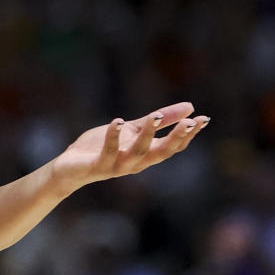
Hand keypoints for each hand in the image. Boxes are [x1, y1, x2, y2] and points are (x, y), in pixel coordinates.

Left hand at [49, 102, 208, 193]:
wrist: (70, 167)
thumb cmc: (101, 148)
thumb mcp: (132, 129)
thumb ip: (159, 120)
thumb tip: (190, 107)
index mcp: (145, 154)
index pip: (173, 146)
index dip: (189, 134)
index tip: (204, 118)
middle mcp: (136, 163)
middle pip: (162, 152)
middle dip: (177, 138)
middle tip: (191, 122)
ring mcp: (118, 166)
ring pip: (138, 152)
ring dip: (147, 135)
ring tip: (154, 116)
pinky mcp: (98, 165)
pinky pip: (109, 152)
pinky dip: (114, 137)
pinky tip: (118, 121)